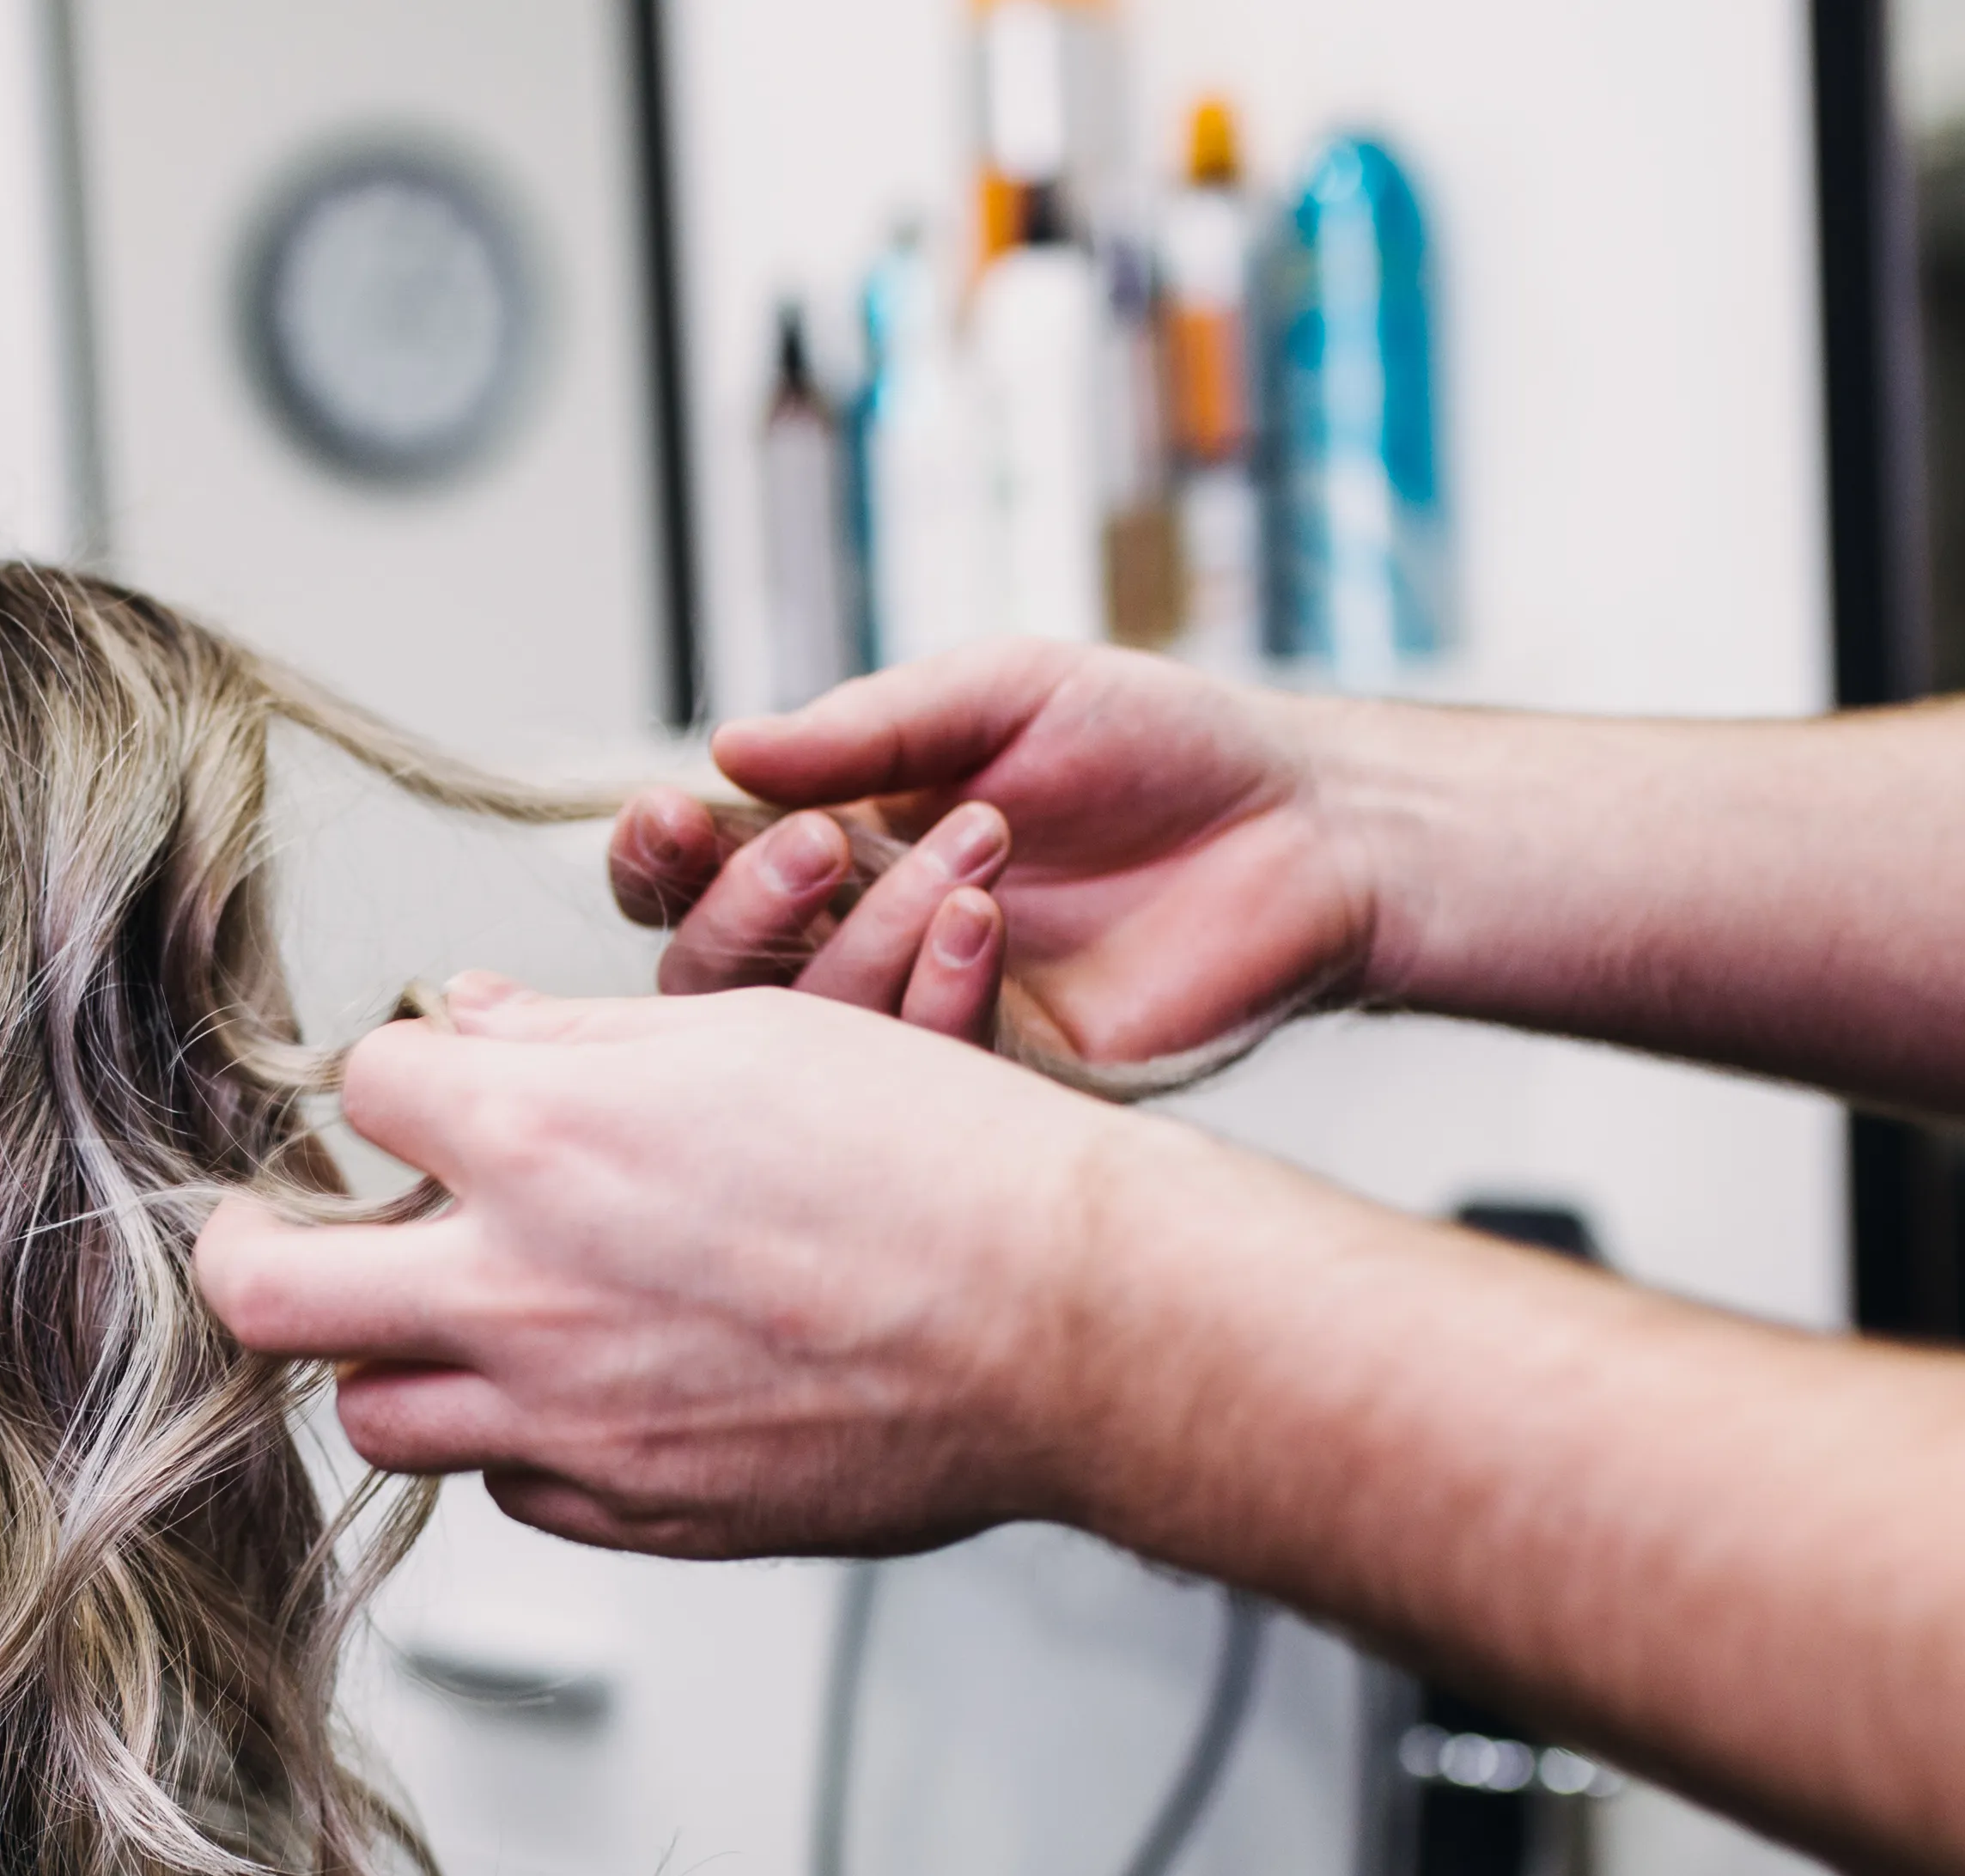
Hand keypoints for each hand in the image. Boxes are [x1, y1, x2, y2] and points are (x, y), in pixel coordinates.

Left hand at [197, 973, 1180, 1556]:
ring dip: (394, 1360)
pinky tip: (593, 1387)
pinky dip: (523, 1441)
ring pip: (377, 1416)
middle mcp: (521, 1291)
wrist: (1070, 1317)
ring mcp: (568, 1421)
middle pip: (268, 1291)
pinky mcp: (636, 1510)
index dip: (397, 1081)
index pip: (365, 1094)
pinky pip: (512, 1488)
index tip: (426, 1093)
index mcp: (539, 1140)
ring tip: (454, 1319)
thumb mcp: (749, 1040)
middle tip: (272, 1237)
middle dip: (250, 1253)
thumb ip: (572, 1041)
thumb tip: (458, 1018)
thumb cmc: (935, 1158)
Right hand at [609, 639, 1383, 1086]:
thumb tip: (728, 748)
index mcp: (833, 850)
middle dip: (735, 911)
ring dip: (859, 942)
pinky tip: (986, 922)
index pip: (693, 879)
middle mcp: (855, 948)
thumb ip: (863, 729)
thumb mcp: (1000, 694)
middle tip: (814, 843)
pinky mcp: (998, 1091)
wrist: (1302, 827)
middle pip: (708, 982)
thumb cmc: (1159, 748)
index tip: (673, 813)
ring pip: (804, 1038)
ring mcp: (919, 1025)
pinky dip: (935, 993)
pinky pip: (916, 1074)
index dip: (662, 858)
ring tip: (971, 845)